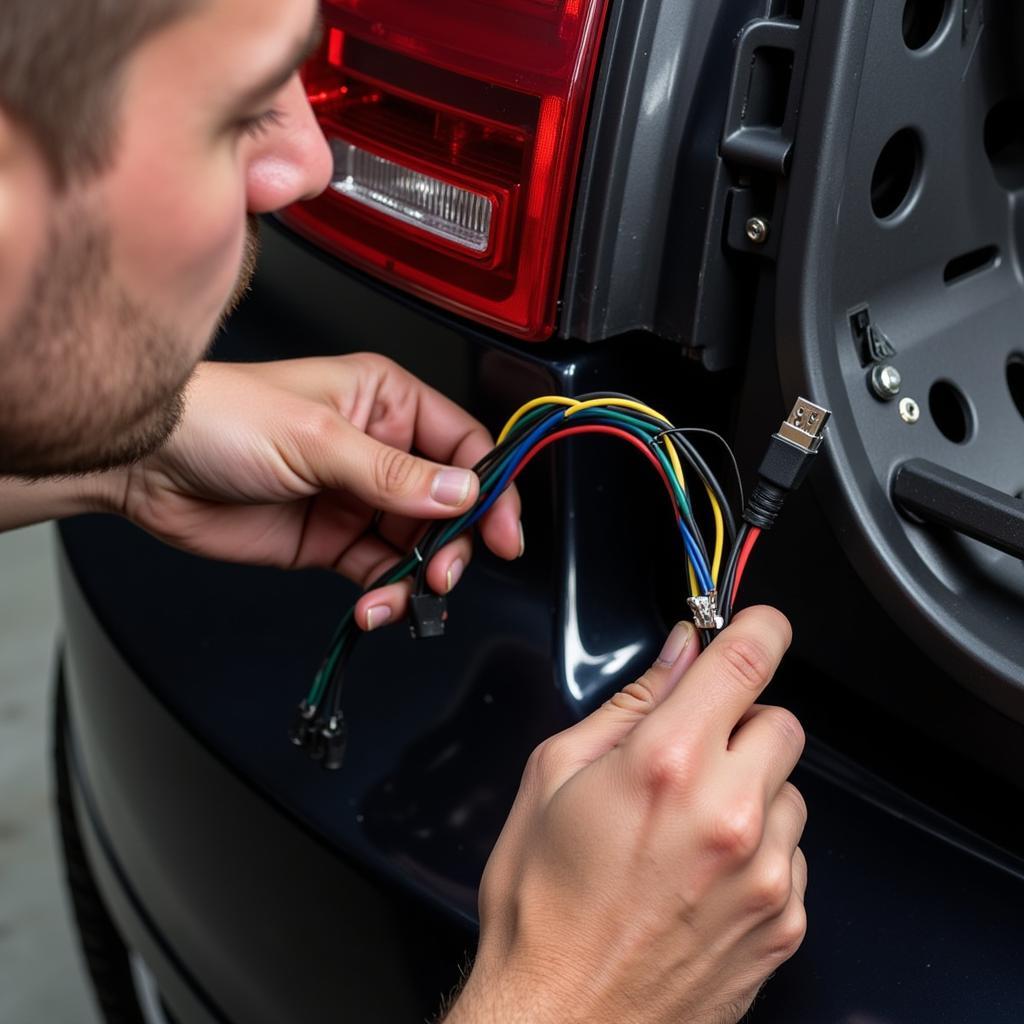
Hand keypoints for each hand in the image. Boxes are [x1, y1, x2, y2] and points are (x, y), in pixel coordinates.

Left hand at [110, 355, 521, 623]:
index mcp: (386, 403)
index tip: (503, 531)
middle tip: (444, 570)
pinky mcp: (331, 541)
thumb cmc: (222, 419)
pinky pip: (379, 573)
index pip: (463, 447)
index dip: (491, 489)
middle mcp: (379, 450)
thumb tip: (463, 493)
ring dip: (418, 576)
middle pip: (449, 504)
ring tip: (404, 594)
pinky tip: (375, 606)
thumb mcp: (317, 440)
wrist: (149, 466)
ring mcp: (356, 499)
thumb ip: (394, 475)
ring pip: (417, 545)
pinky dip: (385, 595)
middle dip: (454, 543)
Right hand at [447, 606, 805, 1023]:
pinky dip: (760, 847)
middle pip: (782, 721)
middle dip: (742, 720)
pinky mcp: (784, 921)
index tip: (754, 627)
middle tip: (693, 750)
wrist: (563, 1017)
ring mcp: (766, 873)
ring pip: (791, 789)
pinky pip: (794, 853)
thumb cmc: (544, 906)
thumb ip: (629, 703)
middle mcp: (728, 813)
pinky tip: (703, 871)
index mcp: (667, 764)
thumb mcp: (554, 776)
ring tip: (688, 826)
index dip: (758, 628)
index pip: (748, 660)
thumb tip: (676, 654)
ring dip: (751, 788)